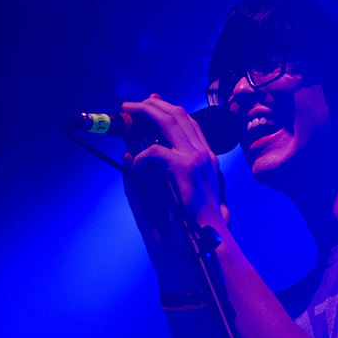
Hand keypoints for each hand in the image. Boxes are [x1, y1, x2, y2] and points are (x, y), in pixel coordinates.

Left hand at [123, 94, 227, 228]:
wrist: (209, 233)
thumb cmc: (197, 216)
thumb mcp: (189, 187)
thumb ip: (177, 168)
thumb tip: (153, 151)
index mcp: (207, 156)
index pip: (188, 121)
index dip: (168, 109)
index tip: (151, 104)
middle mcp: (204, 152)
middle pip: (178, 114)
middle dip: (152, 105)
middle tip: (133, 105)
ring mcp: (196, 158)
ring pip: (167, 122)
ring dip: (144, 114)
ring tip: (128, 115)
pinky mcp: (185, 168)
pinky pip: (155, 151)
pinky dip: (142, 156)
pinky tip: (137, 165)